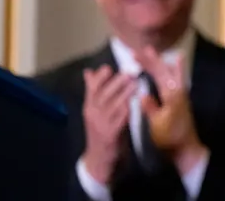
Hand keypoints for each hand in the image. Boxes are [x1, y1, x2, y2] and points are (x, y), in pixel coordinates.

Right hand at [81, 64, 135, 183]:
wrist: (99, 157)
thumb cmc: (100, 129)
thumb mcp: (95, 110)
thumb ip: (94, 91)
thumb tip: (89, 71)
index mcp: (88, 106)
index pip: (91, 88)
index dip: (99, 77)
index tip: (109, 67)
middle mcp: (92, 113)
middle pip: (103, 94)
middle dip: (116, 82)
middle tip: (129, 72)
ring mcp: (101, 123)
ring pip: (114, 104)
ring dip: (125, 93)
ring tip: (136, 83)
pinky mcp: (111, 133)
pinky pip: (121, 118)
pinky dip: (128, 109)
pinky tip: (136, 102)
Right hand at [135, 47, 207, 172]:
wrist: (185, 148)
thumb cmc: (169, 137)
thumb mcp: (157, 124)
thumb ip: (151, 107)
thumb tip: (142, 93)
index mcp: (171, 94)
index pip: (158, 73)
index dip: (147, 63)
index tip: (135, 54)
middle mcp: (178, 90)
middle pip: (165, 70)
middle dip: (153, 59)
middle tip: (142, 49)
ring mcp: (181, 94)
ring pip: (171, 72)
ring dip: (161, 62)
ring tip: (152, 53)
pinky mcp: (180, 99)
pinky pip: (175, 78)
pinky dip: (171, 69)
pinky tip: (172, 64)